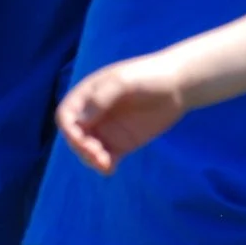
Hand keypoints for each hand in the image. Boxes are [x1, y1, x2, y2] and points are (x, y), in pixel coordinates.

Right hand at [56, 52, 191, 173]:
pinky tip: (111, 169)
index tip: (82, 140)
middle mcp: (94, 113)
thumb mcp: (123, 81)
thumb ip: (100, 98)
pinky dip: (104, 166)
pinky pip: (106, 158)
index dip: (69, 130)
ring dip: (91, 159)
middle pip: (75, 136)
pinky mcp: (122, 143)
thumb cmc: (149, 75)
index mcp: (88, 94)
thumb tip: (79, 122)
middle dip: (81, 148)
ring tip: (106, 163)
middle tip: (98, 154)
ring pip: (88, 150)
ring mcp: (108, 129)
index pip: (66, 116)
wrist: (179, 85)